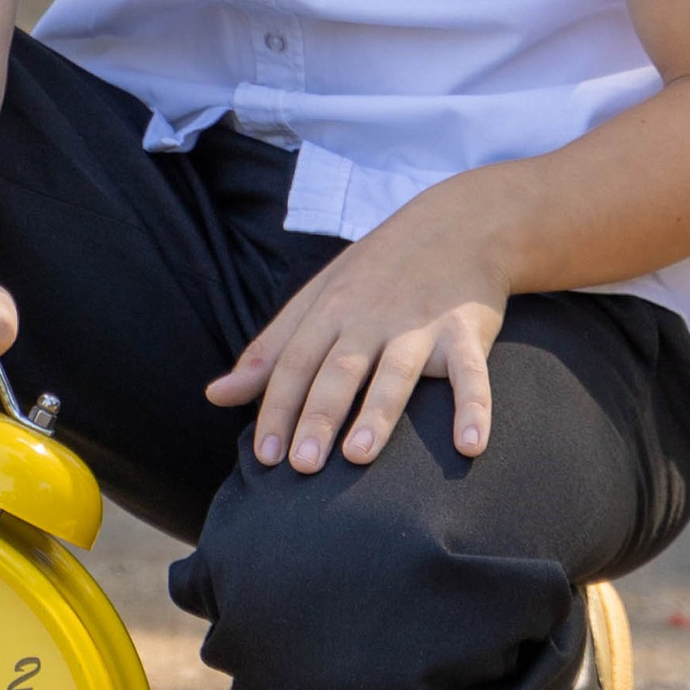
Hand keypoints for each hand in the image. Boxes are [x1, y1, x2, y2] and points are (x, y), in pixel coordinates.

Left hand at [204, 192, 508, 473]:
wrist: (459, 222)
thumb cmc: (377, 271)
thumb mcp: (318, 297)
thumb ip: (270, 351)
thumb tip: (216, 396)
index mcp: (330, 310)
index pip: (294, 363)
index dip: (277, 408)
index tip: (264, 457)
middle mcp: (371, 316)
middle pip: (339, 369)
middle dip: (319, 416)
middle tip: (302, 467)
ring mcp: (420, 323)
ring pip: (395, 370)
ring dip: (379, 412)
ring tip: (359, 455)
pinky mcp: (466, 330)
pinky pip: (470, 373)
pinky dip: (473, 408)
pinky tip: (470, 446)